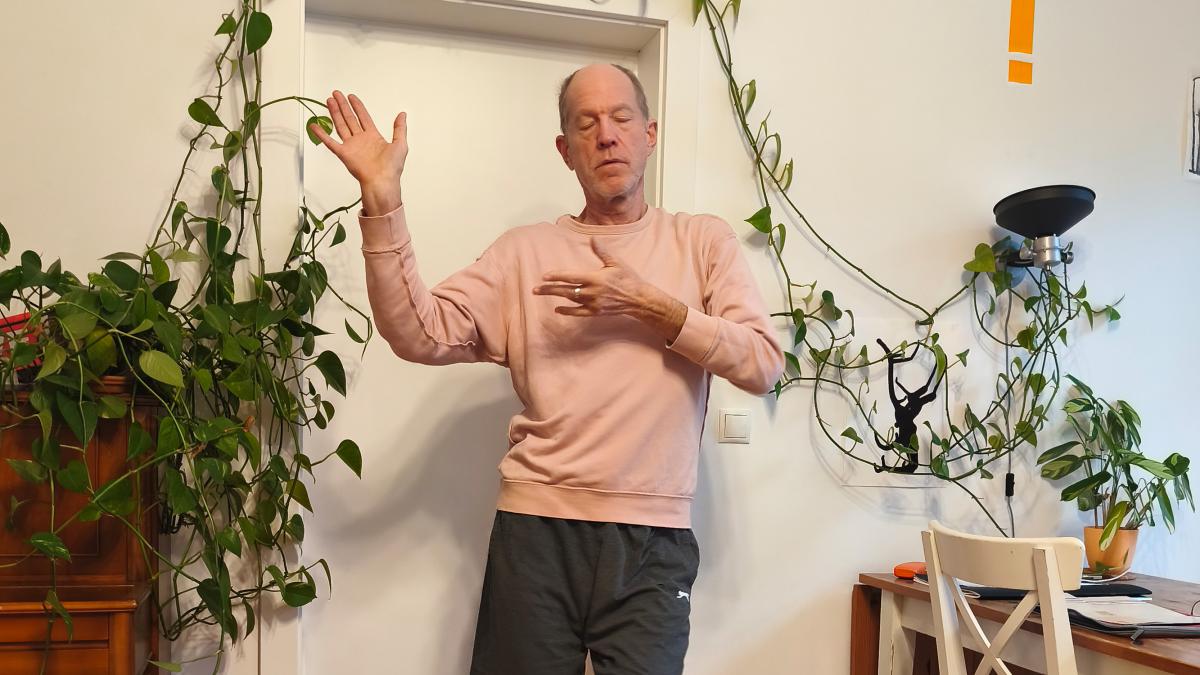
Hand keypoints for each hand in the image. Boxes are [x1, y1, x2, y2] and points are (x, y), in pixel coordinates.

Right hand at [309, 90, 406, 186]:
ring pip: (340, 125)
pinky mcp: (344, 154)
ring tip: (328, 101)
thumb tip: (402, 114)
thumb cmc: (392, 168)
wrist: (382, 182)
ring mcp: (351, 146)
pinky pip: (330, 142)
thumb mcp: (400, 144)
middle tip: (336, 94)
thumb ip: (399, 128)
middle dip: (343, 105)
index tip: (351, 96)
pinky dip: (321, 134)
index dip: (357, 106)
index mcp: (373, 137)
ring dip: (334, 113)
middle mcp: (361, 140)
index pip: (363, 117)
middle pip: (349, 118)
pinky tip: (314, 126)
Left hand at [534, 238, 651, 316]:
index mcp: (596, 278)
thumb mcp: (616, 262)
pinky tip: (557, 309)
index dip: (557, 276)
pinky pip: (578, 312)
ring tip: (542, 294)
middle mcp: (592, 292)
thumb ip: (602, 251)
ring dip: (555, 296)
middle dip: (549, 289)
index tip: (545, 276)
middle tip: (534, 289)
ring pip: (570, 299)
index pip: (572, 277)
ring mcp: (593, 303)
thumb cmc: (628, 278)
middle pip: (566, 290)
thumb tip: (593, 238)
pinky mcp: (596, 312)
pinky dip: (568, 311)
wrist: (639, 299)